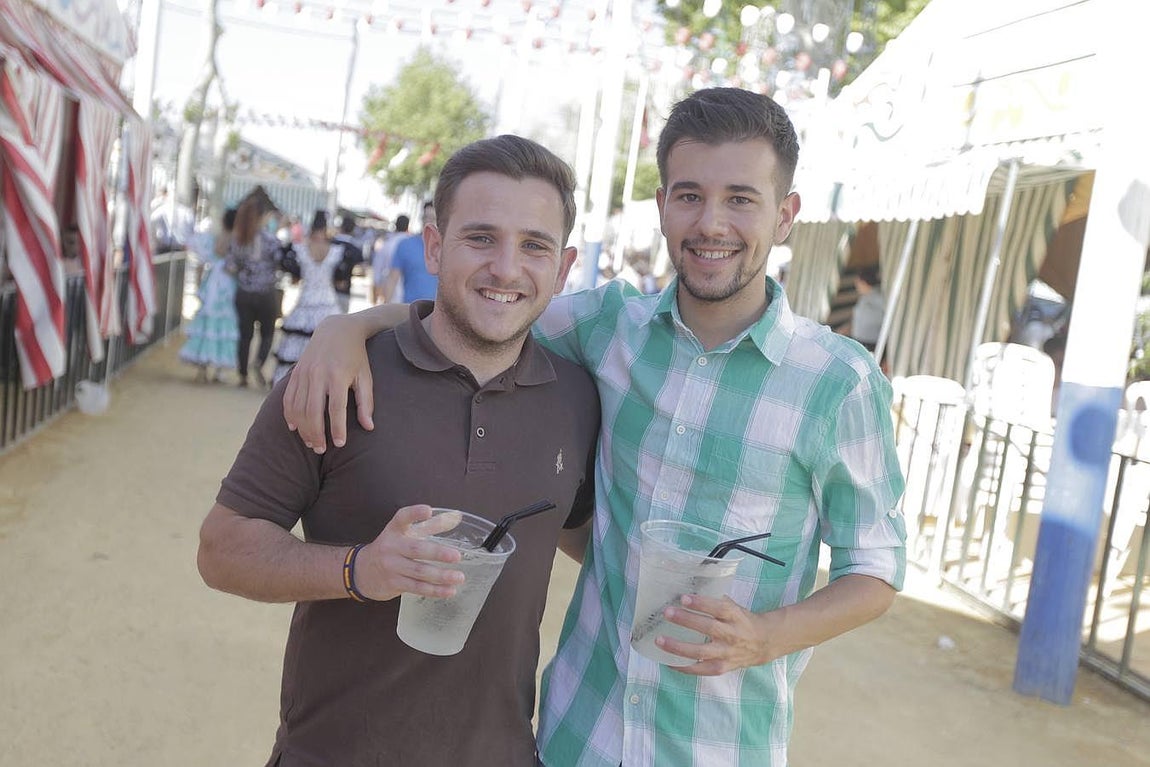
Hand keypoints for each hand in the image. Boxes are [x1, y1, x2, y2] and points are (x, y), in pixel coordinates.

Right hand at [282, 313, 374, 452]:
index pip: (336, 409)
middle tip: (321, 449)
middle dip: (316, 433)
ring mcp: (304, 373)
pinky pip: (288, 397)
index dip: (337, 428)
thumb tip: (368, 427)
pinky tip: (294, 427)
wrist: (337, 330)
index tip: (340, 444)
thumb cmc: (356, 357)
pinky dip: (289, 414)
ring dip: (303, 428)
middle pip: (313, 411)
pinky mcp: (296, 372)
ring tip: (311, 442)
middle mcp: (318, 374)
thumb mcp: (365, 376)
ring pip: (298, 407)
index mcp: (338, 375)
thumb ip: (366, 402)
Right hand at [350, 505, 465, 601]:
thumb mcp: (403, 534)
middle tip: (456, 556)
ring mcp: (391, 567)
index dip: (414, 514)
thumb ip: (429, 526)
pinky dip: (434, 590)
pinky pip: (417, 588)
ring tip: (458, 577)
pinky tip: (449, 590)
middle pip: (416, 549)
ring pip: (419, 572)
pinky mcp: (393, 584)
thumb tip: (454, 518)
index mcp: (394, 530)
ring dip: (441, 576)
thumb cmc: (390, 549)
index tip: (428, 511)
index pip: (402, 518)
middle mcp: (391, 547)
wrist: (361, 572)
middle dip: (437, 553)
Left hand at [654, 595, 783, 675]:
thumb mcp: (733, 607)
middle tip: (667, 613)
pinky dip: (684, 666)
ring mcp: (726, 653)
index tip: (684, 598)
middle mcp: (732, 635)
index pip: (719, 608)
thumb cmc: (742, 621)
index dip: (701, 603)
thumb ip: (714, 602)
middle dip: (686, 620)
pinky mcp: (722, 668)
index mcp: (735, 616)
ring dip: (679, 647)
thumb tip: (686, 593)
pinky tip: (668, 661)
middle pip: (708, 628)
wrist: (763, 643)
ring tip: (660, 640)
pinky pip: (700, 669)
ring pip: (701, 652)